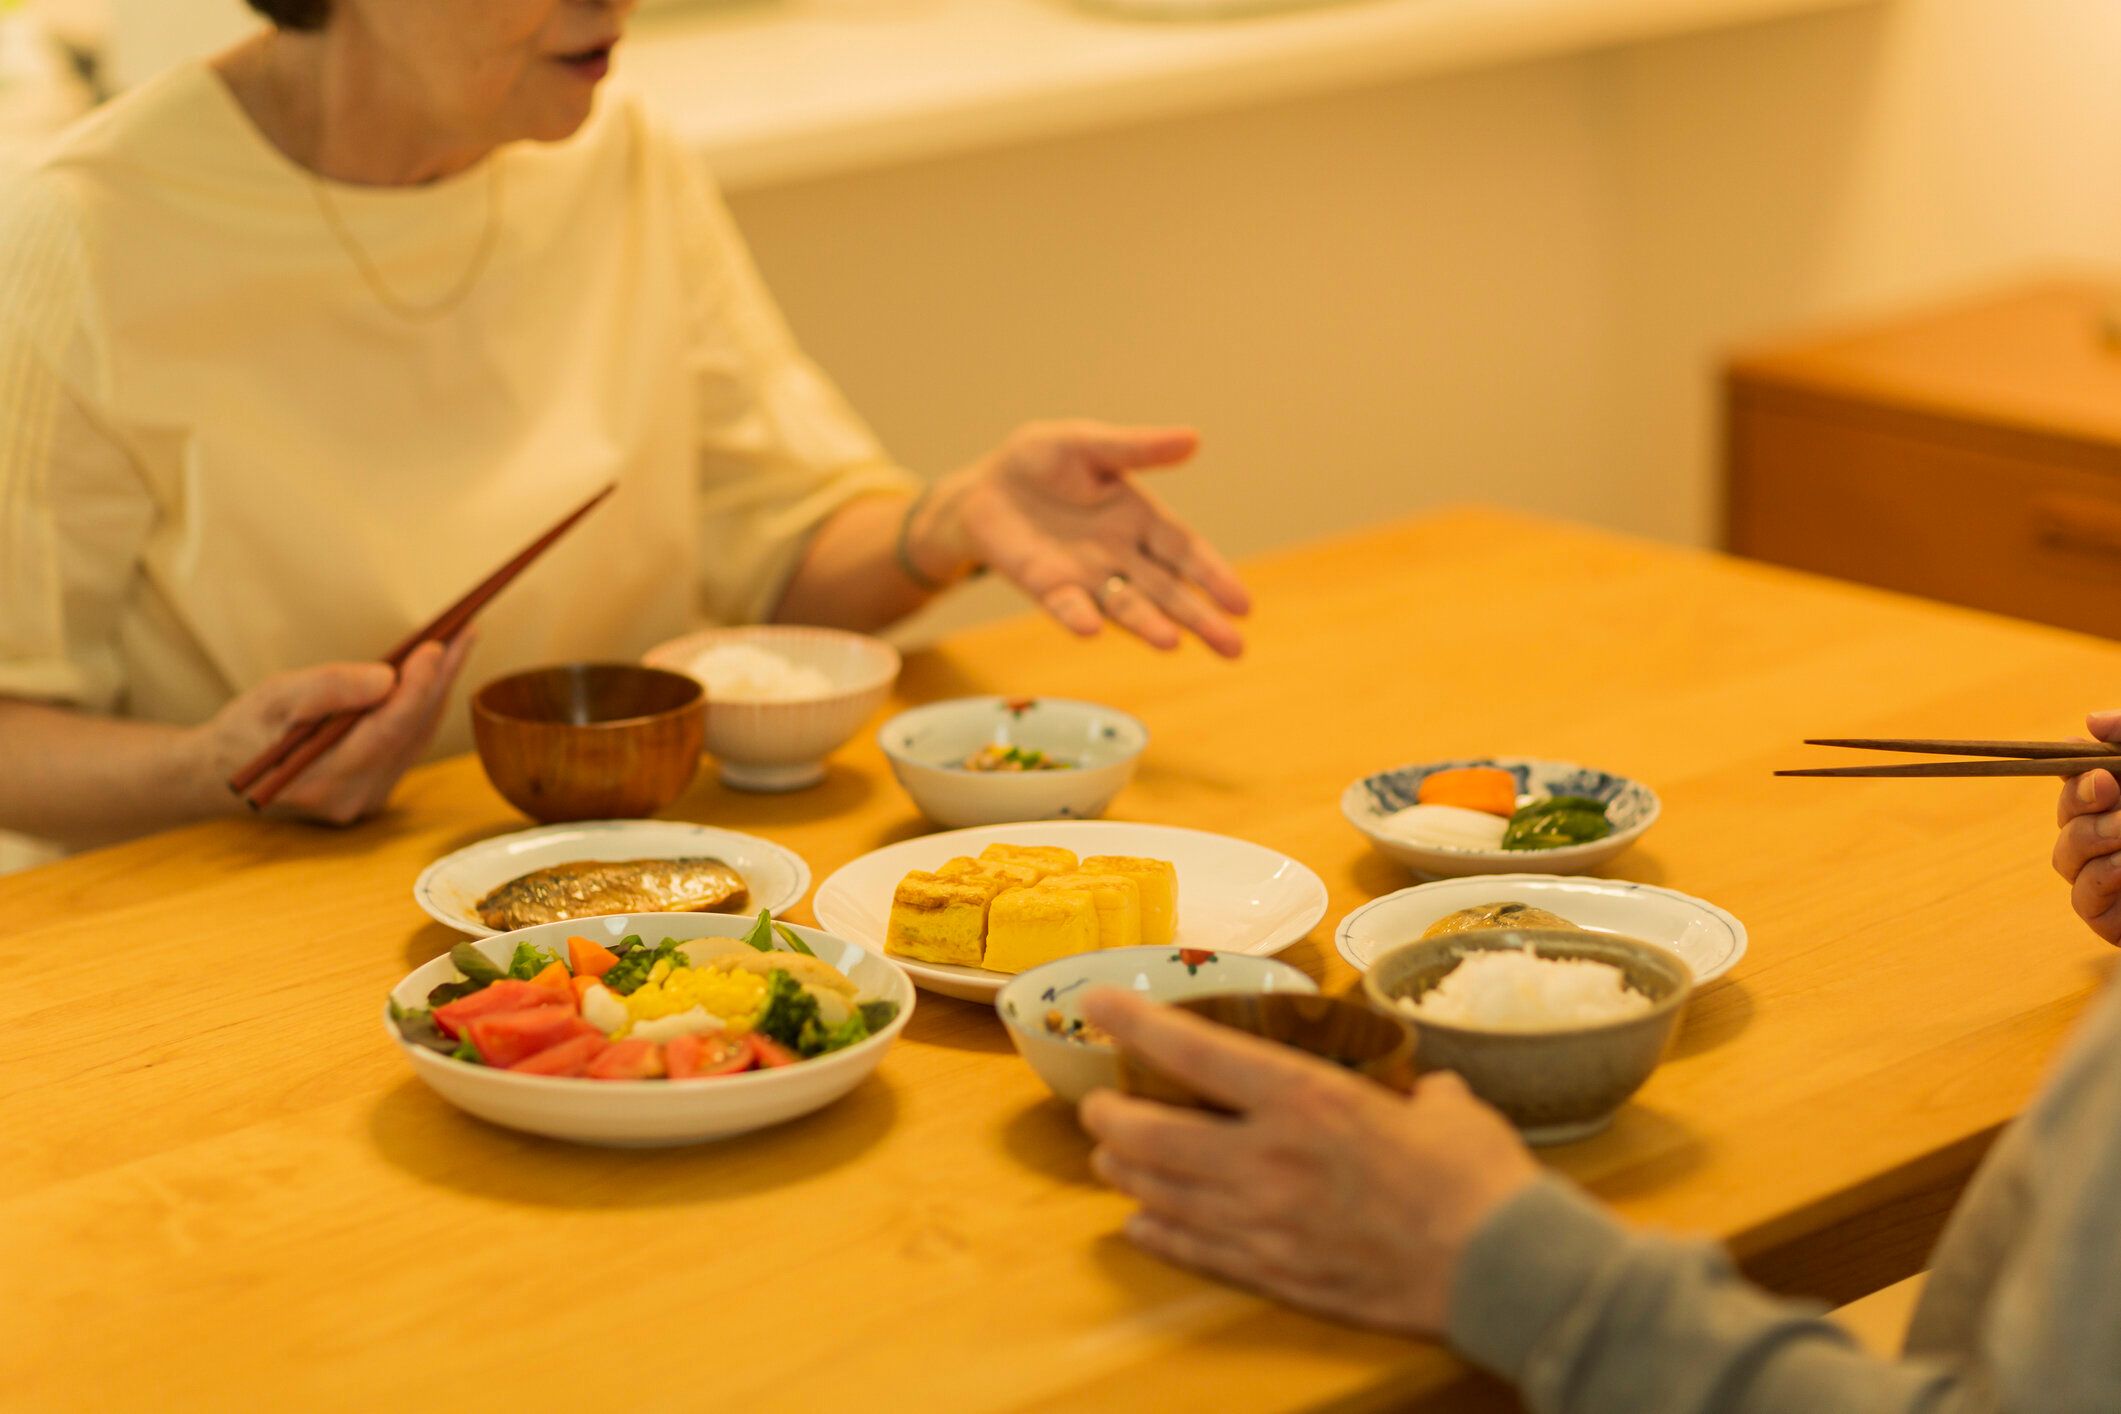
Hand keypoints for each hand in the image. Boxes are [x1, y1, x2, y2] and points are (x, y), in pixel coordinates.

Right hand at [194, 634, 475, 825]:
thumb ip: (330, 689)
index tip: (439, 645)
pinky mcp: (373, 792)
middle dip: (441, 679)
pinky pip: (408, 746)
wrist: (221, 777)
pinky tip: (435, 677)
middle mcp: (354, 796)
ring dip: (438, 690)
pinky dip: (421, 709)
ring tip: (459, 644)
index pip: (390, 728)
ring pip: (417, 738)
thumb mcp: (275, 698)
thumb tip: (388, 678)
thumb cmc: (244, 730)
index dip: (420, 685)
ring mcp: (367, 799)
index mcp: (325, 777)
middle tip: (466, 632)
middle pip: (413, 731)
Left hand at [912, 421, 1252, 656]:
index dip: (1214, 577)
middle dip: (1200, 619)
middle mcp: (1121, 555)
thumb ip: (1136, 448)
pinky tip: (1091, 628)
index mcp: (1140, 518)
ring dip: (1147, 625)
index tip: (1243, 606)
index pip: (1186, 552)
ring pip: (1125, 606)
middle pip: (1167, 592)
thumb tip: (1193, 438)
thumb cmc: (1041, 461)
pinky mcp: (1046, 585)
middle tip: (1234, 649)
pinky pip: (1065, 604)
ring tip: (1172, 645)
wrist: (983, 487)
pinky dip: (1077, 616)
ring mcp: (1085, 576)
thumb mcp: (1089, 443)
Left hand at [1077, 988, 1537, 1336]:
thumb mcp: (1441, 1105)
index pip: (1194, 1051)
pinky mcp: (1275, 1273)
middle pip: (1151, 1134)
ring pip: (1160, 1194)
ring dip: (1124, 1171)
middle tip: (1099, 1102)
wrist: (1501, 1271)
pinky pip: (1194, 1250)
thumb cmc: (1476, 1178)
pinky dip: (1158, 1232)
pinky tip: (1140, 1223)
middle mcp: (1267, 1158)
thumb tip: (1416, 1088)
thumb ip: (1409, 1089)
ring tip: (1109, 1157)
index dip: (1134, 1022)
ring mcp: (1264, 1222)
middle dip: (1111, 1115)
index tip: (1096, 1003)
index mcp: (1306, 1098)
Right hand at [2054, 708, 2120, 944]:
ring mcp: (2117, 880)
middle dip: (2078, 800)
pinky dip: (2098, 881)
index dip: (2072, 769)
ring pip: (2065, 858)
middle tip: (2110, 789)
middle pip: (2066, 816)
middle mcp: (2120, 836)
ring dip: (2088, 837)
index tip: (2096, 766)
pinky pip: (2084, 901)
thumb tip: (2092, 721)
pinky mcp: (2119, 919)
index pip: (2079, 779)